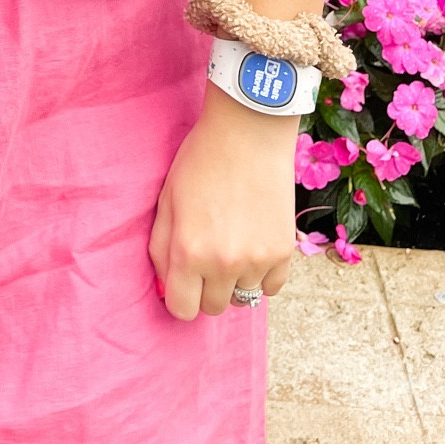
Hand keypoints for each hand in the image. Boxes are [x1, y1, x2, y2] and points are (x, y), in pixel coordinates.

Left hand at [149, 85, 297, 319]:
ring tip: (233, 241)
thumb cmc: (201, 161)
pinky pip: (271, 288)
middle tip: (209, 254)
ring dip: (236, 278)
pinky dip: (262, 274)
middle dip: (207, 287)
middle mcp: (222, 264)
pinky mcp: (283, 253)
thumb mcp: (166, 201)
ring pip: (243, 297)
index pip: (182, 310)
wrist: (248, 133)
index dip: (181, 295)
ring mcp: (256, 261)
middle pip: (213, 307)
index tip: (184, 279)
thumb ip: (161, 249)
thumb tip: (166, 286)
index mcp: (188, 252)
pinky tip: (254, 244)